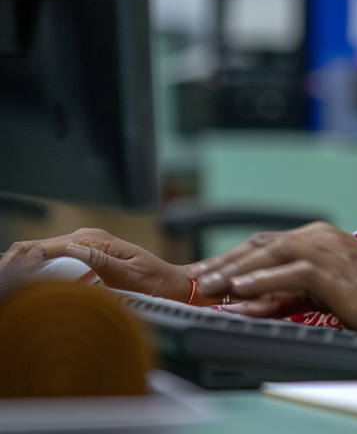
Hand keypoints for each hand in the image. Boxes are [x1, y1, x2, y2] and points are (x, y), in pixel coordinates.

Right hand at [0, 229, 190, 301]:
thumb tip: (71, 247)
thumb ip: (100, 261)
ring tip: (11, 286)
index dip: (22, 262)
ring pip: (43, 253)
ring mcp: (87, 246)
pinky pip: (56, 261)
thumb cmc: (153, 282)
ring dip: (24, 267)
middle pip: (38, 247)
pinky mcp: (87, 256)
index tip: (11, 281)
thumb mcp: (128, 276)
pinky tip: (30, 286)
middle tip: (5, 285)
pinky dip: (38, 271)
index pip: (46, 246)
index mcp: (95, 241)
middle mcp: (88, 239)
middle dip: (16, 264)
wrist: (170, 283)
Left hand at [190, 222, 356, 341]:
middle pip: (262, 244)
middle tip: (194, 280)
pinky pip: (294, 272)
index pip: (264, 244)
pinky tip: (243, 289)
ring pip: (273, 252)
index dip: (231, 259)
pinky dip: (265, 279)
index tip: (202, 276)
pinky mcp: (336, 272)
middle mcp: (320, 238)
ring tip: (209, 285)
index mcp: (318, 239)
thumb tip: (244, 305)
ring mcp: (329, 252)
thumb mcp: (320, 295)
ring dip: (238, 269)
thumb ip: (284, 295)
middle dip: (225, 262)